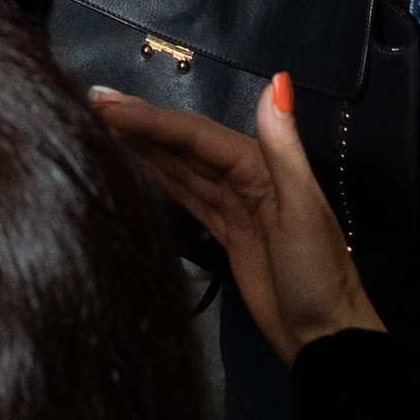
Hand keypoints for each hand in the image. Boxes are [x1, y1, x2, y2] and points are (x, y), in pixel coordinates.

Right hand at [94, 75, 383, 367]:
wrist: (326, 337)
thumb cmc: (316, 274)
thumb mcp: (302, 209)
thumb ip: (283, 148)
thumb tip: (277, 82)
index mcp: (262, 165)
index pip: (197, 135)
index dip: (153, 118)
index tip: (108, 104)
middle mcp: (247, 177)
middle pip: (186, 144)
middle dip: (143, 123)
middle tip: (93, 102)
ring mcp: (235, 207)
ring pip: (184, 166)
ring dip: (147, 144)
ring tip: (104, 123)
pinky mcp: (227, 235)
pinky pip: (190, 195)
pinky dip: (164, 176)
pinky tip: (141, 161)